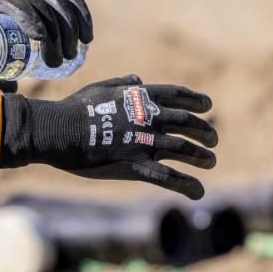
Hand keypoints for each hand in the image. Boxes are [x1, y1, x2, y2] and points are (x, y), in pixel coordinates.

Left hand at [0, 0, 92, 67]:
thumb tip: (10, 92)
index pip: (17, 3)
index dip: (29, 18)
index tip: (39, 39)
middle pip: (43, 7)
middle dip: (55, 34)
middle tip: (58, 61)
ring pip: (61, 3)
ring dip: (71, 30)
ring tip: (71, 54)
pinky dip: (83, 17)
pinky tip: (87, 37)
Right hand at [0, 75, 217, 199]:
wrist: (59, 130)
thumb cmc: (74, 108)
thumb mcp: (98, 88)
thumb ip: (121, 83)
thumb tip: (138, 80)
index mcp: (141, 97)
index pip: (179, 95)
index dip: (197, 100)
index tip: (207, 106)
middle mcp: (150, 118)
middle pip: (190, 123)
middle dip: (206, 131)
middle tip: (213, 139)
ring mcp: (146, 142)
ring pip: (187, 151)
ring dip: (204, 157)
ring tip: (210, 161)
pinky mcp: (138, 166)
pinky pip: (171, 178)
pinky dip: (189, 186)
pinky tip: (198, 192)